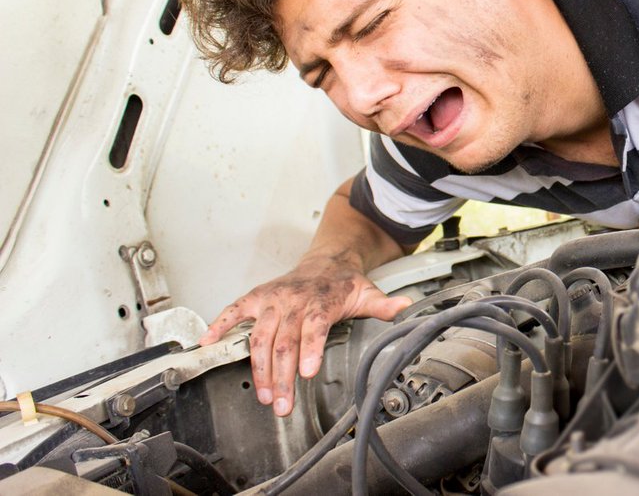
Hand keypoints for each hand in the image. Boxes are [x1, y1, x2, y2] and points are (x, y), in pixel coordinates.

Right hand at [198, 253, 411, 415]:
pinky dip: (218, 325)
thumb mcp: (367, 293)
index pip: (312, 326)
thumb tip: (404, 307)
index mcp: (319, 301)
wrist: (324, 262)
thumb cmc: (343, 284)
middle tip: (281, 404)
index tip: (306, 372)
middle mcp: (292, 300)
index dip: (309, 349)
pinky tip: (206, 342)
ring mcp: (271, 300)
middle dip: (280, 376)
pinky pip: (233, 312)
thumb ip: (383, 306)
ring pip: (259, 337)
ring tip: (263, 395)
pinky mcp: (255, 299)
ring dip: (258, 369)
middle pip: (283, 342)